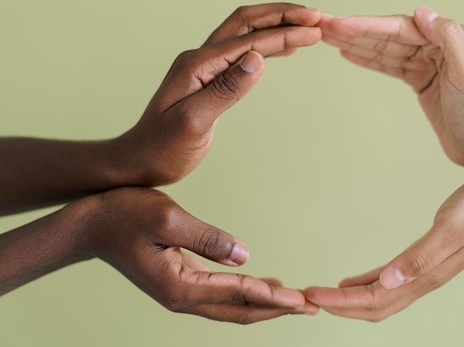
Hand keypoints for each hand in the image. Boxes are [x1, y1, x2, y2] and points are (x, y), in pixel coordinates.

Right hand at [79, 187, 316, 323]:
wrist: (90, 225)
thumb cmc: (124, 215)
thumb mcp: (168, 218)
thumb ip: (208, 239)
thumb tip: (245, 256)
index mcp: (180, 285)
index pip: (238, 294)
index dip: (273, 297)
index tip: (302, 301)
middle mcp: (182, 298)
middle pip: (239, 310)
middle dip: (276, 310)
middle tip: (311, 308)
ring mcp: (180, 294)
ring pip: (231, 306)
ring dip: (264, 305)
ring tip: (295, 301)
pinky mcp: (180, 283)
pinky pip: (221, 296)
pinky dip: (246, 294)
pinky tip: (264, 286)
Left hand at [117, 3, 321, 184]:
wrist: (140, 161)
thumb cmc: (163, 148)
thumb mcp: (194, 122)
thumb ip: (226, 89)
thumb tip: (259, 59)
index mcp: (198, 64)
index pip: (249, 41)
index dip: (284, 34)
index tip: (315, 31)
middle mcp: (200, 58)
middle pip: (246, 22)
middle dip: (283, 16)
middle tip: (316, 16)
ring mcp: (204, 66)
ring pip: (245, 34)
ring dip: (276, 27)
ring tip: (307, 27)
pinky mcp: (209, 79)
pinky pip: (242, 53)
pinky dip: (266, 46)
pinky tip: (283, 51)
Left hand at [304, 176, 463, 321]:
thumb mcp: (452, 227)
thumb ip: (422, 257)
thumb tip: (388, 281)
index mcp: (425, 275)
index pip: (374, 299)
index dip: (341, 301)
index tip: (310, 295)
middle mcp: (422, 280)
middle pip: (373, 306)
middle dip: (338, 306)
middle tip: (303, 299)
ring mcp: (424, 273)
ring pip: (379, 297)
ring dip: (348, 299)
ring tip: (319, 294)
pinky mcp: (425, 261)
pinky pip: (388, 281)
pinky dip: (365, 285)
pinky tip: (350, 281)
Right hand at [319, 8, 463, 173]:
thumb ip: (449, 37)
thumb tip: (421, 11)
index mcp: (448, 40)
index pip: (399, 28)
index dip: (367, 26)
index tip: (339, 25)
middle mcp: (436, 47)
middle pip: (388, 35)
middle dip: (355, 31)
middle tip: (323, 27)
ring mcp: (427, 65)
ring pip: (385, 50)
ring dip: (356, 43)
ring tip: (327, 37)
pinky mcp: (420, 82)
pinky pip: (390, 66)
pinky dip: (369, 59)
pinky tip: (348, 53)